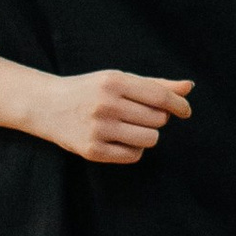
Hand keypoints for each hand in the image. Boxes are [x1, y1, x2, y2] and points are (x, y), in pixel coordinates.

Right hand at [33, 70, 192, 163]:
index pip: (160, 97)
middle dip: (157, 118)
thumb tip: (189, 87)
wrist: (46, 105)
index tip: (185, 111)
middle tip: (140, 115)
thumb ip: (155, 85)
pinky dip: (135, 149)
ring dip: (148, 135)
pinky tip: (122, 140)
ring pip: (150, 139)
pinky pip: (134, 156)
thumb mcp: (119, 80)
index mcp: (114, 82)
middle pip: (158, 119)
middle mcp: (105, 105)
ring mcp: (98, 129)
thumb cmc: (91, 90)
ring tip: (133, 127)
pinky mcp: (92, 151)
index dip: (179, 105)